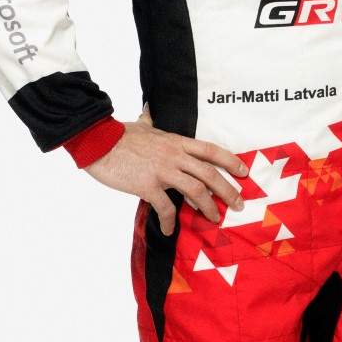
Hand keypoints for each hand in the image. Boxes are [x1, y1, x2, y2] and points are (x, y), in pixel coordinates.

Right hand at [84, 104, 246, 234]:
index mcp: (176, 142)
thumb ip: (149, 121)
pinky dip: (169, 222)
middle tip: (239, 204)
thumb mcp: (140, 125)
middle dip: (228, 191)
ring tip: (214, 219)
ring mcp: (162, 171)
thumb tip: (148, 111)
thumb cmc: (118, 134)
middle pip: (210, 174)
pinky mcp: (147, 186)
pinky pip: (165, 208)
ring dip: (208, 208)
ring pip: (196, 192)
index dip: (230, 161)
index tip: (243, 172)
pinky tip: (169, 230)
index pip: (211, 150)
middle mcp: (174, 156)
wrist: (98, 142)